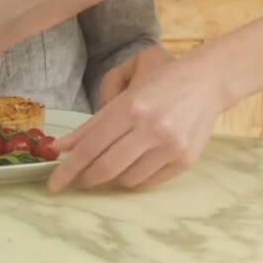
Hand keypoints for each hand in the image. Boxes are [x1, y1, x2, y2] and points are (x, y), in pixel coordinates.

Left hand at [48, 51, 222, 192]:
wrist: (208, 80)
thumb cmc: (161, 79)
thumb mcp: (124, 84)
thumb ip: (92, 118)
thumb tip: (63, 147)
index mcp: (131, 105)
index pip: (90, 145)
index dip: (68, 168)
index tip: (54, 183)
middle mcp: (151, 127)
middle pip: (107, 167)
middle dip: (86, 178)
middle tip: (79, 180)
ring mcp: (170, 146)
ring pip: (127, 179)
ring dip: (112, 178)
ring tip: (110, 166)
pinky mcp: (185, 160)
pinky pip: (149, 182)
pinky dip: (134, 180)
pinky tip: (131, 168)